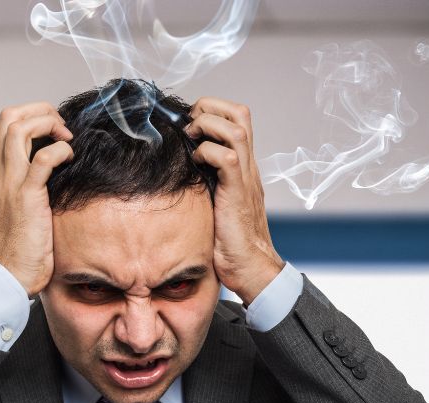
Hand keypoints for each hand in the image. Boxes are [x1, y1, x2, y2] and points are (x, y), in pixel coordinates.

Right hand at [0, 102, 73, 296]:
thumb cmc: (19, 247)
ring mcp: (9, 181)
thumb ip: (29, 185)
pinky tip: (70, 160)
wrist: (8, 275)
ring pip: (19, 127)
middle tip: (63, 129)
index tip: (56, 131)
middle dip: (40, 111)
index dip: (33, 117)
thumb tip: (55, 170)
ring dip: (48, 123)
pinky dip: (60, 150)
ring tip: (66, 139)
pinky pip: (43, 158)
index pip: (6, 124)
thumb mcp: (19, 208)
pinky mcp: (26, 196)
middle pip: (9, 116)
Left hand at [185, 97, 283, 304]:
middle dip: (210, 108)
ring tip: (191, 140)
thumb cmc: (229, 242)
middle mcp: (248, 166)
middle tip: (189, 126)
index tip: (190, 124)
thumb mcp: (214, 203)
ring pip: (235, 128)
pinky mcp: (237, 193)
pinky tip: (195, 163)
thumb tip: (177, 168)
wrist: (251, 268)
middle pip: (240, 114)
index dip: (213, 110)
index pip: (237, 119)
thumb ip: (205, 182)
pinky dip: (207, 152)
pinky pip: (226, 158)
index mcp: (243, 166)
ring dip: (207, 125)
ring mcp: (245, 178)